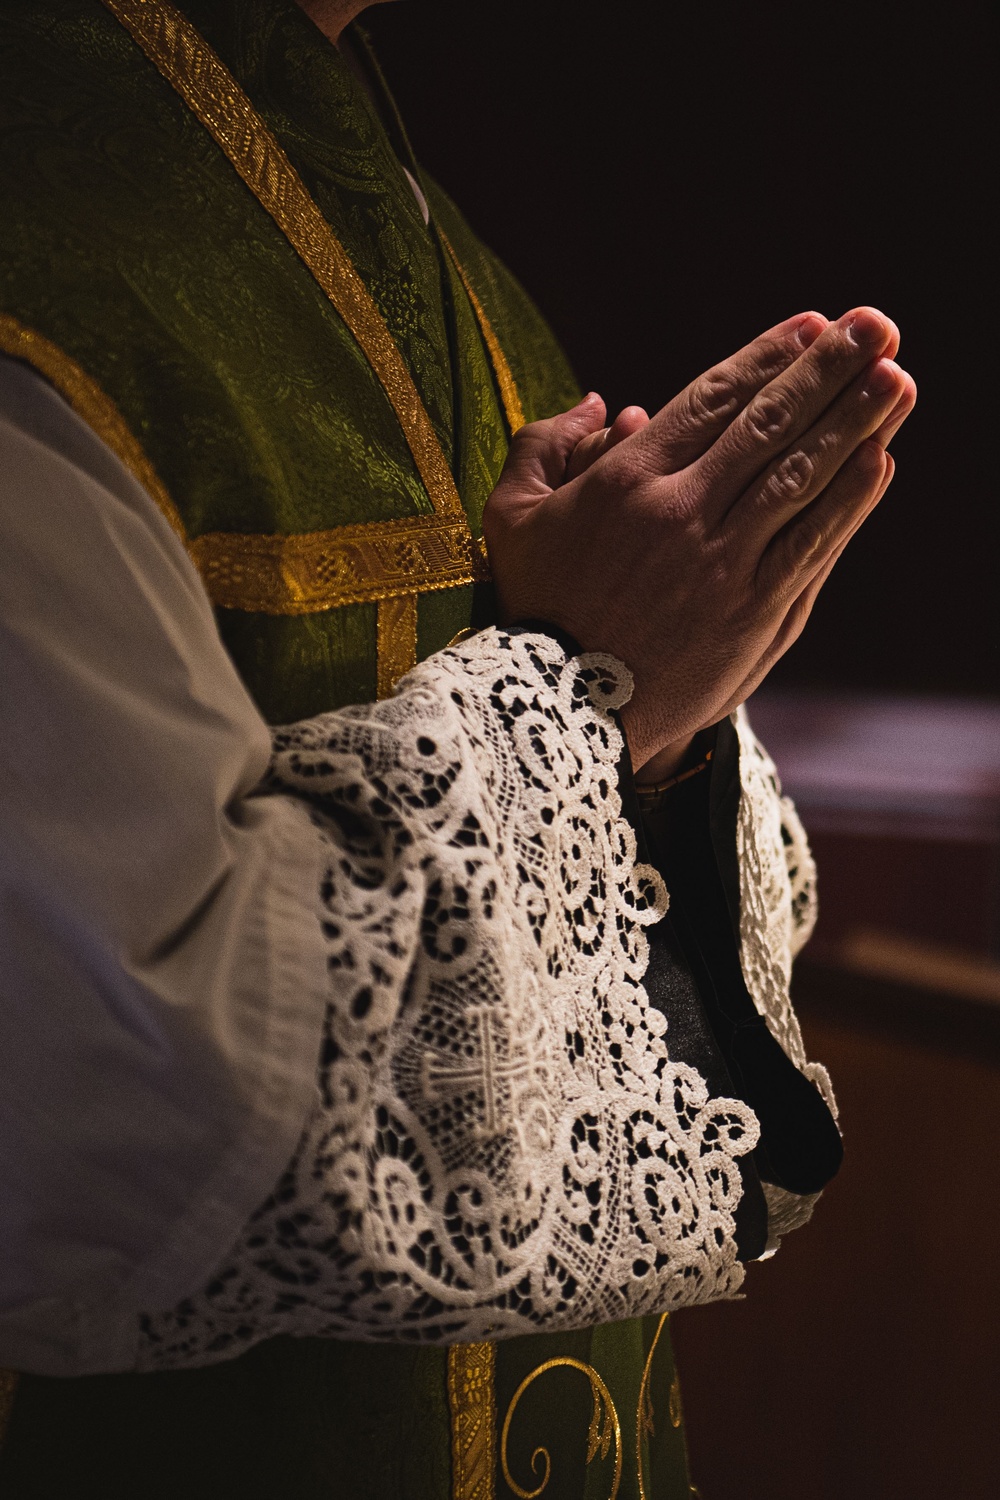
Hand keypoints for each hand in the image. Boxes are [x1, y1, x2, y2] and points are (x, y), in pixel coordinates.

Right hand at [482, 308, 915, 771]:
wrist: (563, 711)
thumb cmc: (536, 609)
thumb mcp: (513, 520)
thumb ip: (544, 447)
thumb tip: (600, 404)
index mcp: (626, 481)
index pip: (713, 399)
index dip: (768, 356)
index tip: (812, 324)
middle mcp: (682, 512)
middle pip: (770, 425)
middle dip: (828, 368)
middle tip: (877, 326)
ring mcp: (722, 564)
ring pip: (799, 477)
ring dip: (854, 422)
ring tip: (896, 378)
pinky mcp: (751, 614)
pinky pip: (808, 545)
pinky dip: (846, 502)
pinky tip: (878, 462)